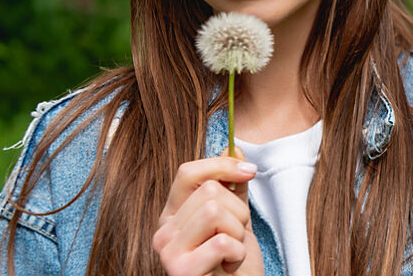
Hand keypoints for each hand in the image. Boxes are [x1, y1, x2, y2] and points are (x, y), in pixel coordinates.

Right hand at [153, 148, 263, 274]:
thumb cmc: (234, 263)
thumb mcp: (236, 218)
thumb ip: (233, 185)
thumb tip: (234, 148)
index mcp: (172, 214)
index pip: (188, 172)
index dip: (222, 166)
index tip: (250, 171)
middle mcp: (163, 231)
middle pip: (209, 191)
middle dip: (239, 212)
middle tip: (236, 236)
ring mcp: (168, 252)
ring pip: (215, 211)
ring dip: (238, 232)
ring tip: (233, 252)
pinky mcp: (180, 272)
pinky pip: (222, 242)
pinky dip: (238, 254)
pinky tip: (230, 267)